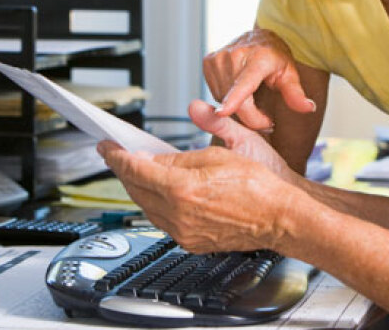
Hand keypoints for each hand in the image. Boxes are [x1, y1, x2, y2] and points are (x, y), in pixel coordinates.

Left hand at [97, 100, 305, 251]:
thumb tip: (154, 156)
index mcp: (182, 189)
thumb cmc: (260, 184)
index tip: (107, 146)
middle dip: (125, 171)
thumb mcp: (218, 154)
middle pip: (136, 190)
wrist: (282, 216)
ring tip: (139, 170)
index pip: (135, 170)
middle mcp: (178, 215)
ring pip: (147, 207)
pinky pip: (163, 221)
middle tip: (118, 155)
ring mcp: (184, 232)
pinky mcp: (191, 242)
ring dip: (140, 188)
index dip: (116, 156)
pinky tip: (161, 191)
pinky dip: (156, 204)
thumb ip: (179, 156)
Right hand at [203, 29, 315, 129]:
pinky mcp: (208, 62)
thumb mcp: (289, 74)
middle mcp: (235, 55)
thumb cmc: (275, 57)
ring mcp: (219, 58)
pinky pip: (215, 92)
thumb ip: (296, 93)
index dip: (234, 100)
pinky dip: (226, 97)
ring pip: (224, 99)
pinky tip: (237, 89)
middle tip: (266, 119)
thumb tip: (309, 108)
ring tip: (251, 98)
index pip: (245, 83)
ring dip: (238, 107)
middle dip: (252, 117)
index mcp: (259, 58)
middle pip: (237, 101)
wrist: (258, 38)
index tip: (222, 112)